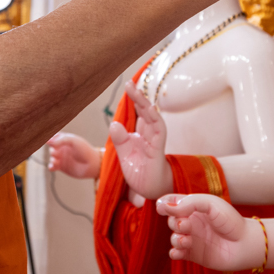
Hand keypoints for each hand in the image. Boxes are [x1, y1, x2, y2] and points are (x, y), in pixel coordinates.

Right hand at [46, 132, 101, 178]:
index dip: (50, 138)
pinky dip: (51, 166)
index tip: (48, 141)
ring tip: (56, 160)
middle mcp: (63, 148)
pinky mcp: (62, 167)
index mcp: (66, 140)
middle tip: (57, 152)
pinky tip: (53, 167)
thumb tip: (48, 141)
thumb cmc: (85, 150)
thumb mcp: (73, 141)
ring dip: (53, 158)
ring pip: (51, 157)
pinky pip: (52, 166)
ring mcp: (62, 157)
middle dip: (53, 150)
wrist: (92, 164)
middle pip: (52, 147)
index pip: (54, 137)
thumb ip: (60, 140)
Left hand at [109, 82, 172, 199]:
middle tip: (129, 83)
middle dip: (138, 97)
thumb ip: (120, 140)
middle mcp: (149, 134)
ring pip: (153, 118)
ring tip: (137, 92)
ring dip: (145, 105)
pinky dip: (155, 121)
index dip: (134, 98)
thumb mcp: (124, 155)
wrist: (151, 190)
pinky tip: (150, 110)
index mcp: (140, 133)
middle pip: (145, 111)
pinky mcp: (158, 150)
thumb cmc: (140, 172)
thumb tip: (114, 123)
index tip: (128, 84)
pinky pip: (159, 133)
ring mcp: (155, 141)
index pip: (138, 112)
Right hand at [157, 193, 263, 270]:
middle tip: (186, 225)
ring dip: (176, 238)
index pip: (172, 202)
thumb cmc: (230, 221)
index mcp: (194, 207)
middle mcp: (192, 222)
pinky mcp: (194, 254)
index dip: (164, 204)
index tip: (162, 207)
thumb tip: (164, 207)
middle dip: (174, 223)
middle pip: (171, 221)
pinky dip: (174, 252)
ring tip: (187, 240)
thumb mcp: (210, 204)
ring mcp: (193, 239)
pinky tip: (180, 251)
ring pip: (173, 238)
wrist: (245, 244)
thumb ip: (188, 203)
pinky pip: (176, 253)